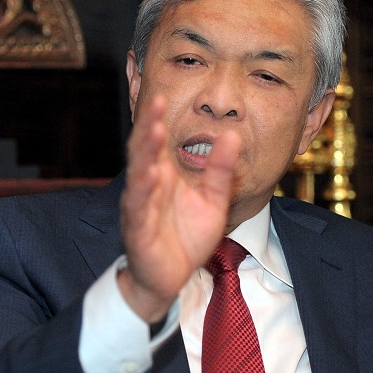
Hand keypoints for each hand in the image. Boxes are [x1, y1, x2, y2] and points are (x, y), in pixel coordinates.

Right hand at [118, 94, 241, 322]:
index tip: (162, 94)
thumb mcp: (212, 198)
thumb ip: (221, 169)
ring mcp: (140, 208)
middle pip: (144, 151)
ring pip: (140, 176)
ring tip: (154, 131)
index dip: (157, 119)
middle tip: (155, 101)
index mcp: (162, 176)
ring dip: (146, 153)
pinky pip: (140, 209)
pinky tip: (150, 176)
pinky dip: (144, 192)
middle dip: (148, 126)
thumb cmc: (185, 236)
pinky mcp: (139, 231)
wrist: (171, 278)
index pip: (156, 142)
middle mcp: (147, 187)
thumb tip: (233, 135)